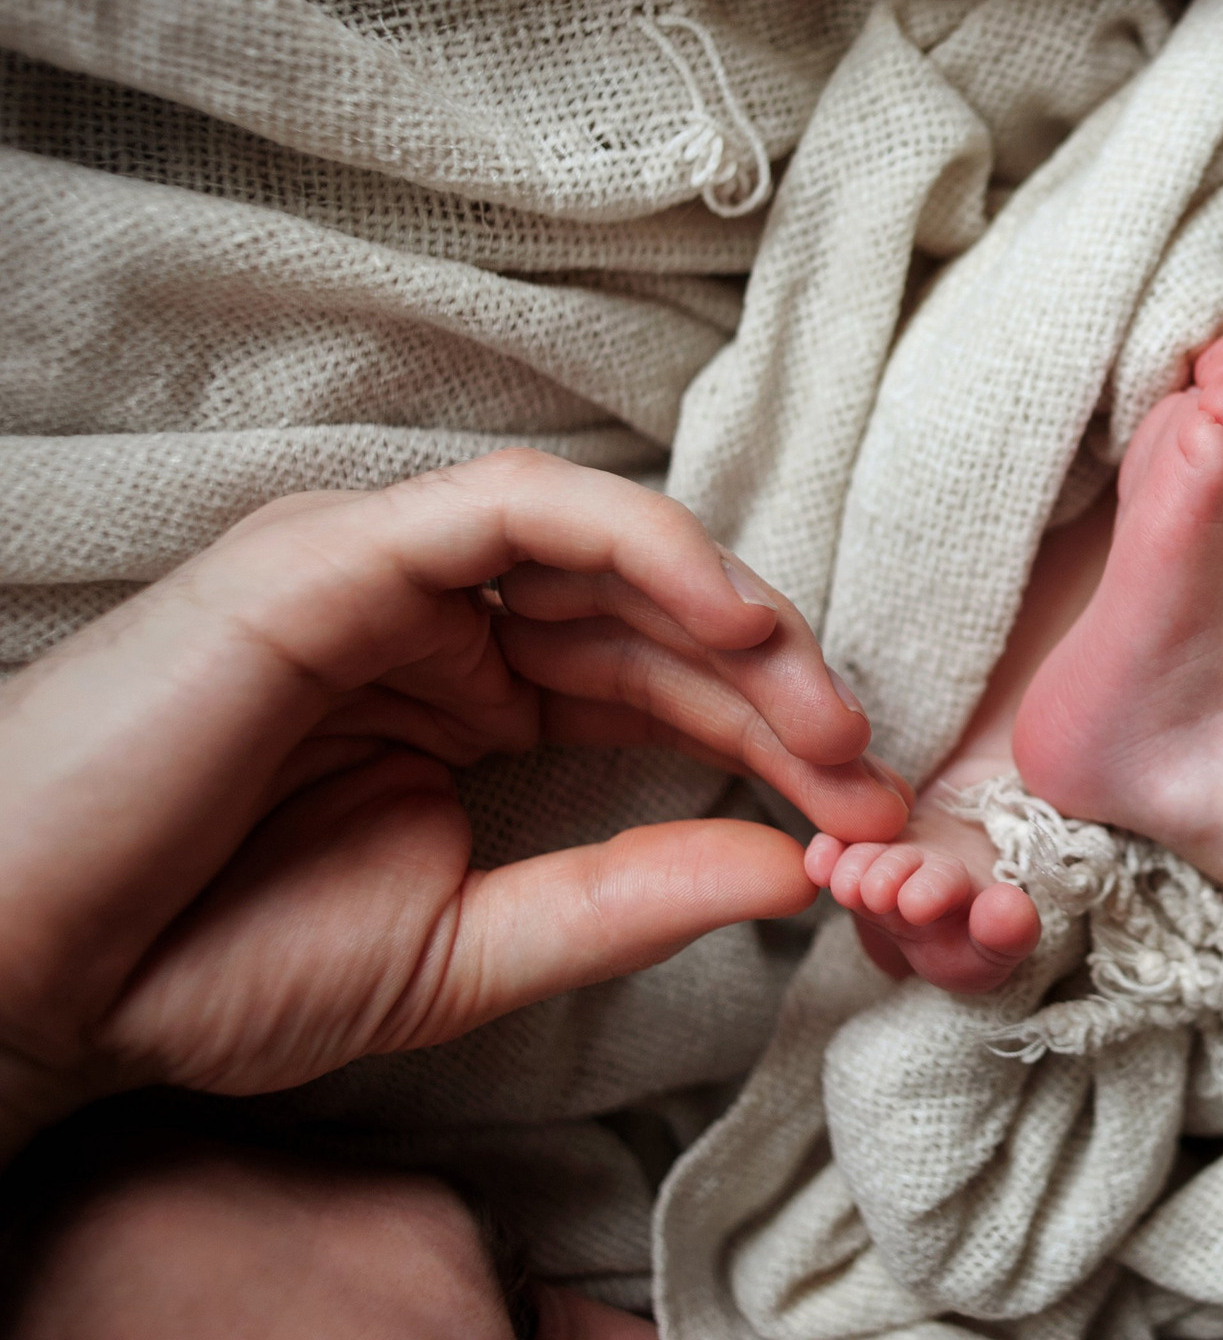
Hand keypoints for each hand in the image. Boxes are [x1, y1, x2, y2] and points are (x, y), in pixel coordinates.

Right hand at [0, 450, 910, 1156]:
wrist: (28, 980)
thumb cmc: (210, 967)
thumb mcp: (466, 947)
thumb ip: (624, 896)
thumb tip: (789, 870)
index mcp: (465, 698)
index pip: (657, 685)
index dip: (771, 741)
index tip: (865, 821)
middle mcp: (438, 620)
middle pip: (654, 615)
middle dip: (779, 688)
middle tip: (872, 774)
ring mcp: (387, 575)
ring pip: (607, 546)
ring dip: (734, 615)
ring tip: (823, 710)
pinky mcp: (338, 552)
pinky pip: (516, 508)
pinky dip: (640, 544)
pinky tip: (732, 620)